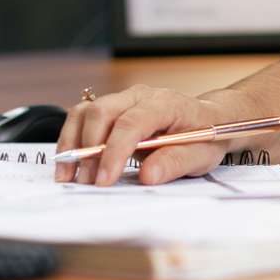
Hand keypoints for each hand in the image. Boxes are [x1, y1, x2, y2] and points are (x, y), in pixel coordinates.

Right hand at [54, 84, 260, 186]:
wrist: (210, 120)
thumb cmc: (205, 135)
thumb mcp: (201, 155)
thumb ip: (176, 163)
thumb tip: (148, 176)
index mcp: (166, 103)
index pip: (133, 122)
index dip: (115, 151)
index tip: (105, 179)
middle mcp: (140, 96)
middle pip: (102, 112)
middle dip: (89, 149)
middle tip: (87, 183)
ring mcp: (123, 99)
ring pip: (85, 112)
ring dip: (73, 144)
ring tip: (69, 177)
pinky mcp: (111, 108)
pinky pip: (82, 117)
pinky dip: (71, 140)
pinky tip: (70, 164)